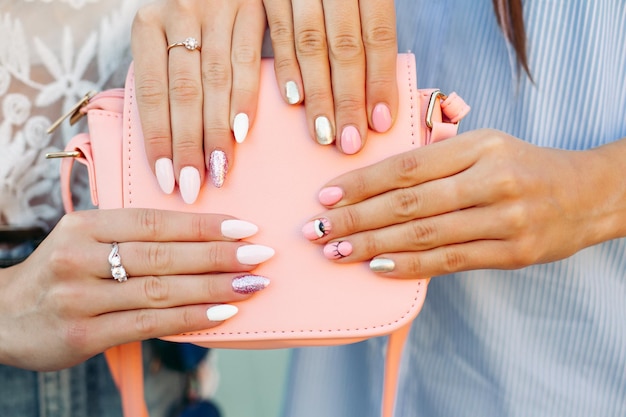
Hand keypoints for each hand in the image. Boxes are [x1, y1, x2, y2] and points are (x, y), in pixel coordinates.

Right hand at [0, 209, 273, 370]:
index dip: (204, 225)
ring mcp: (80, 297)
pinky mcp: (83, 334)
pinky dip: (190, 318)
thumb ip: (132, 236)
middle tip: (260, 255)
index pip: (156, 221)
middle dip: (219, 256)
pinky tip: (223, 314)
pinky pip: (149, 323)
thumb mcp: (85, 241)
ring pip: (160, 290)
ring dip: (214, 288)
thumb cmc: (60, 273)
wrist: (3, 316)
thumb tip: (202, 238)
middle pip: (163, 255)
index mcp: (85, 225)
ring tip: (252, 285)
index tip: (245, 226)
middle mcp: (80, 257)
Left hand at [131, 0, 265, 203]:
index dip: (159, 138)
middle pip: (184, 92)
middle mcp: (179, 14)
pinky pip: (248, 61)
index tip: (166, 178)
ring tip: (218, 171)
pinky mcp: (251, 10)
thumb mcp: (161, 38)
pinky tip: (241, 132)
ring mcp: (217, 10)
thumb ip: (162, 79)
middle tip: (192, 186)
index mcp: (147, 24)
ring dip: (217, 132)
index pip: (151, 92)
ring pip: (216, 81)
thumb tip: (166, 145)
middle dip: (188, 144)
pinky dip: (245, 99)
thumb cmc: (185, 21)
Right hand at [263, 0, 397, 153]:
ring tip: (324, 134)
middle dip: (347, 100)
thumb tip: (381, 85)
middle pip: (343, 47)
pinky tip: (293, 98)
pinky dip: (284, 64)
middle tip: (350, 143)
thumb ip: (373, 21)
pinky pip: (275, 29)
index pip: (377, 35)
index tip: (381, 122)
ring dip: (317, 94)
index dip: (379, 81)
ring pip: (309, 44)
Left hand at [302, 129, 625, 277]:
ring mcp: (504, 220)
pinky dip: (409, 266)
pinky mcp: (512, 254)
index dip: (362, 182)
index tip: (326, 194)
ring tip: (336, 251)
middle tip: (317, 228)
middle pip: (408, 203)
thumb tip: (375, 181)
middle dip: (355, 218)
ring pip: (424, 235)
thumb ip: (438, 157)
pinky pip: (450, 262)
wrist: (588, 195)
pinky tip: (376, 267)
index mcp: (480, 146)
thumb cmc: (524, 166)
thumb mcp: (485, 145)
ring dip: (373, 245)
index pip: (406, 166)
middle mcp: (492, 181)